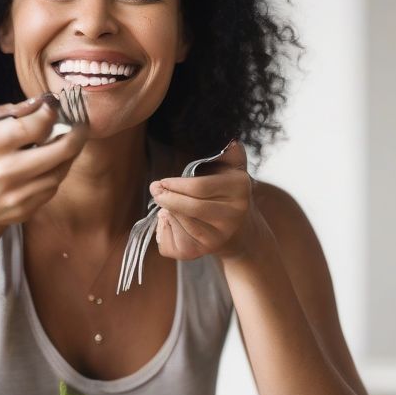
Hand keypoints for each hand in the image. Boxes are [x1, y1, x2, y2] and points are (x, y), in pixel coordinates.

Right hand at [0, 96, 87, 242]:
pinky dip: (58, 171)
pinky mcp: (28, 207)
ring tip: (70, 142)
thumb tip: (43, 103)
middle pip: (61, 148)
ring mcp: (19, 191)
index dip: (51, 113)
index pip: (34, 125)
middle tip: (80, 125)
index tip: (56, 105)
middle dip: (77, 133)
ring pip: (62, 168)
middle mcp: (5, 169)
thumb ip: (11, 121)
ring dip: (70, 153)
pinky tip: (54, 163)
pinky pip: (54, 185)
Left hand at [149, 141, 262, 260]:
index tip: (161, 181)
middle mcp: (232, 217)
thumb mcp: (231, 170)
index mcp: (239, 190)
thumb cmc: (226, 194)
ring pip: (180, 225)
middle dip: (166, 198)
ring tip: (167, 206)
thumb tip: (230, 141)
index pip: (200, 188)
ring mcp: (218, 238)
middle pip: (190, 208)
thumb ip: (228, 153)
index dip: (175, 184)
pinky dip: (163, 232)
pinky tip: (170, 222)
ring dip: (167, 213)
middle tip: (155, 190)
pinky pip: (173, 244)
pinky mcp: (203, 253)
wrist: (240, 232)